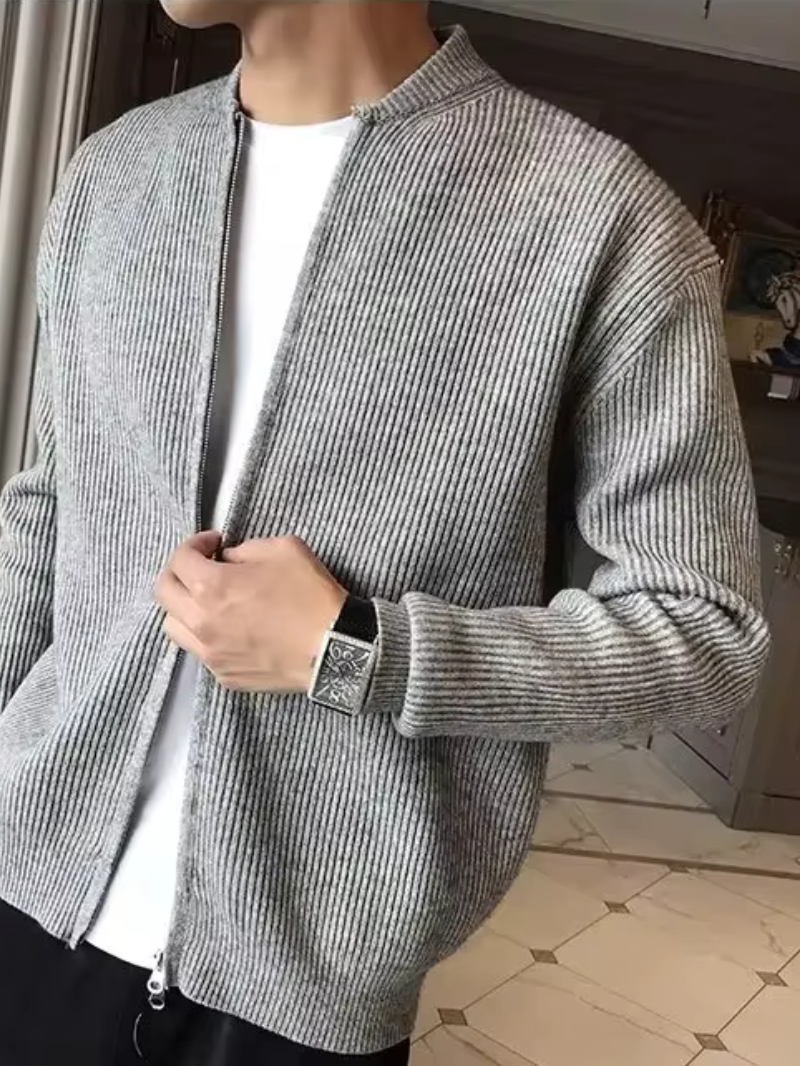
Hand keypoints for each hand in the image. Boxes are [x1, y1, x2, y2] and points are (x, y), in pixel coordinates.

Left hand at [154, 531, 347, 692]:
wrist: (334, 648)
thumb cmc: (310, 596)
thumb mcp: (283, 549)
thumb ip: (244, 549)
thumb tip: (227, 560)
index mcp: (212, 587)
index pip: (180, 559)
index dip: (195, 544)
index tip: (213, 544)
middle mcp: (202, 622)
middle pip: (163, 592)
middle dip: (179, 572)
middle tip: (201, 567)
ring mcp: (210, 653)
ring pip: (173, 626)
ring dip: (185, 607)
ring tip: (210, 601)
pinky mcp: (224, 675)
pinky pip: (200, 652)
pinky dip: (207, 635)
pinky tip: (231, 628)